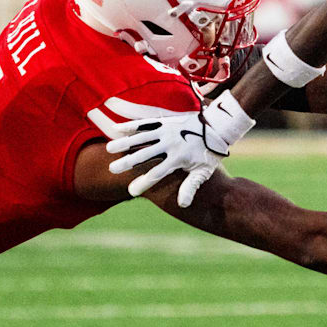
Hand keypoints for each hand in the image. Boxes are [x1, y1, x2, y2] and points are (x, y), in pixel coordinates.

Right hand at [103, 91, 253, 206]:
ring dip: (124, 143)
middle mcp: (170, 144)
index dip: (143, 183)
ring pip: (141, 138)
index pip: (157, 174)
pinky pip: (145, 123)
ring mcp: (166, 131)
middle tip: (112, 170)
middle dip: (127, 163)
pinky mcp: (165, 121)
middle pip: (144, 155)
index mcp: (178, 159)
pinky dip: (131, 126)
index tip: (131, 191)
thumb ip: (191, 187)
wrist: (217, 127)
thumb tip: (182, 205)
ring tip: (109, 150)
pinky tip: (117, 129)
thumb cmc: (209, 153)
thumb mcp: (203, 172)